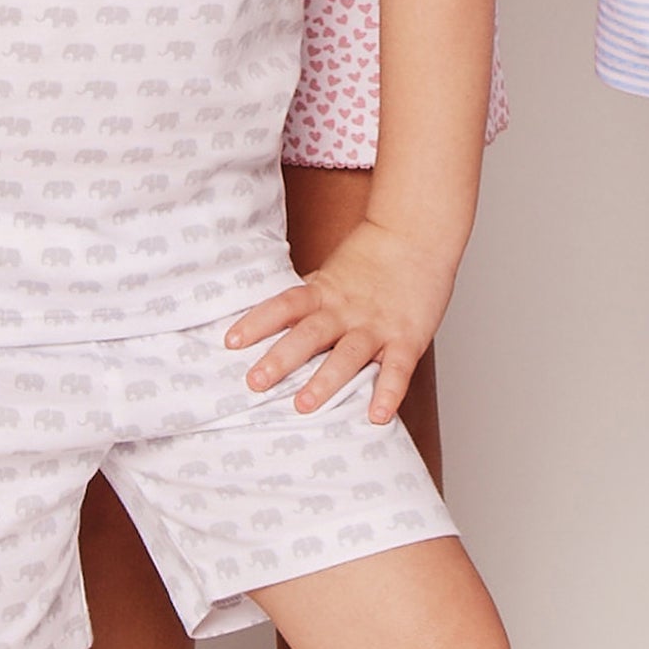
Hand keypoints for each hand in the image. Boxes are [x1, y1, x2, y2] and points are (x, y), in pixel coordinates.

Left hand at [226, 219, 459, 424]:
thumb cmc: (372, 258)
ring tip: (303, 405)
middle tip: (255, 382)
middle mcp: (346, 310)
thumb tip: (271, 321)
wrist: (417, 232)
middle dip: (282, 358)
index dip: (258, 321)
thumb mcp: (332, 275)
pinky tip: (377, 417)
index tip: (231, 341)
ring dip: (326, 380)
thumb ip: (309, 299)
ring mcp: (377, 325)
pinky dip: (388, 393)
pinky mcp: (408, 337)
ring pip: (348, 354)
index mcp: (325, 291)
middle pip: (310, 333)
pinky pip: (398, 368)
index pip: (285, 304)